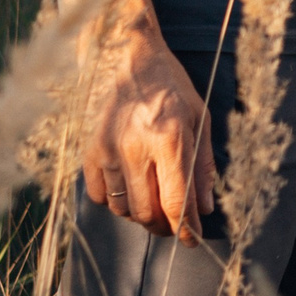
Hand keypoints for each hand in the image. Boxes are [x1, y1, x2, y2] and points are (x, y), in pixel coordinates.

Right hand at [83, 12, 217, 242]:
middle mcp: (136, 148)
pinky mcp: (89, 152)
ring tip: (153, 199)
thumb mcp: (200, 117)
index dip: (187, 229)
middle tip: (174, 223)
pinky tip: (130, 186)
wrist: (126, 55)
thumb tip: (206, 207)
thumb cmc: (170, 85)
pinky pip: (100, 196)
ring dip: (141, 214)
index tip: (193, 239)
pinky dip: (116, 201)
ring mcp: (108, 151)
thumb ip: (203, 165)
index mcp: (170, 138)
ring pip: (123, 209)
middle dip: (164, 226)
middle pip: (148, 213)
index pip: (177, 202)